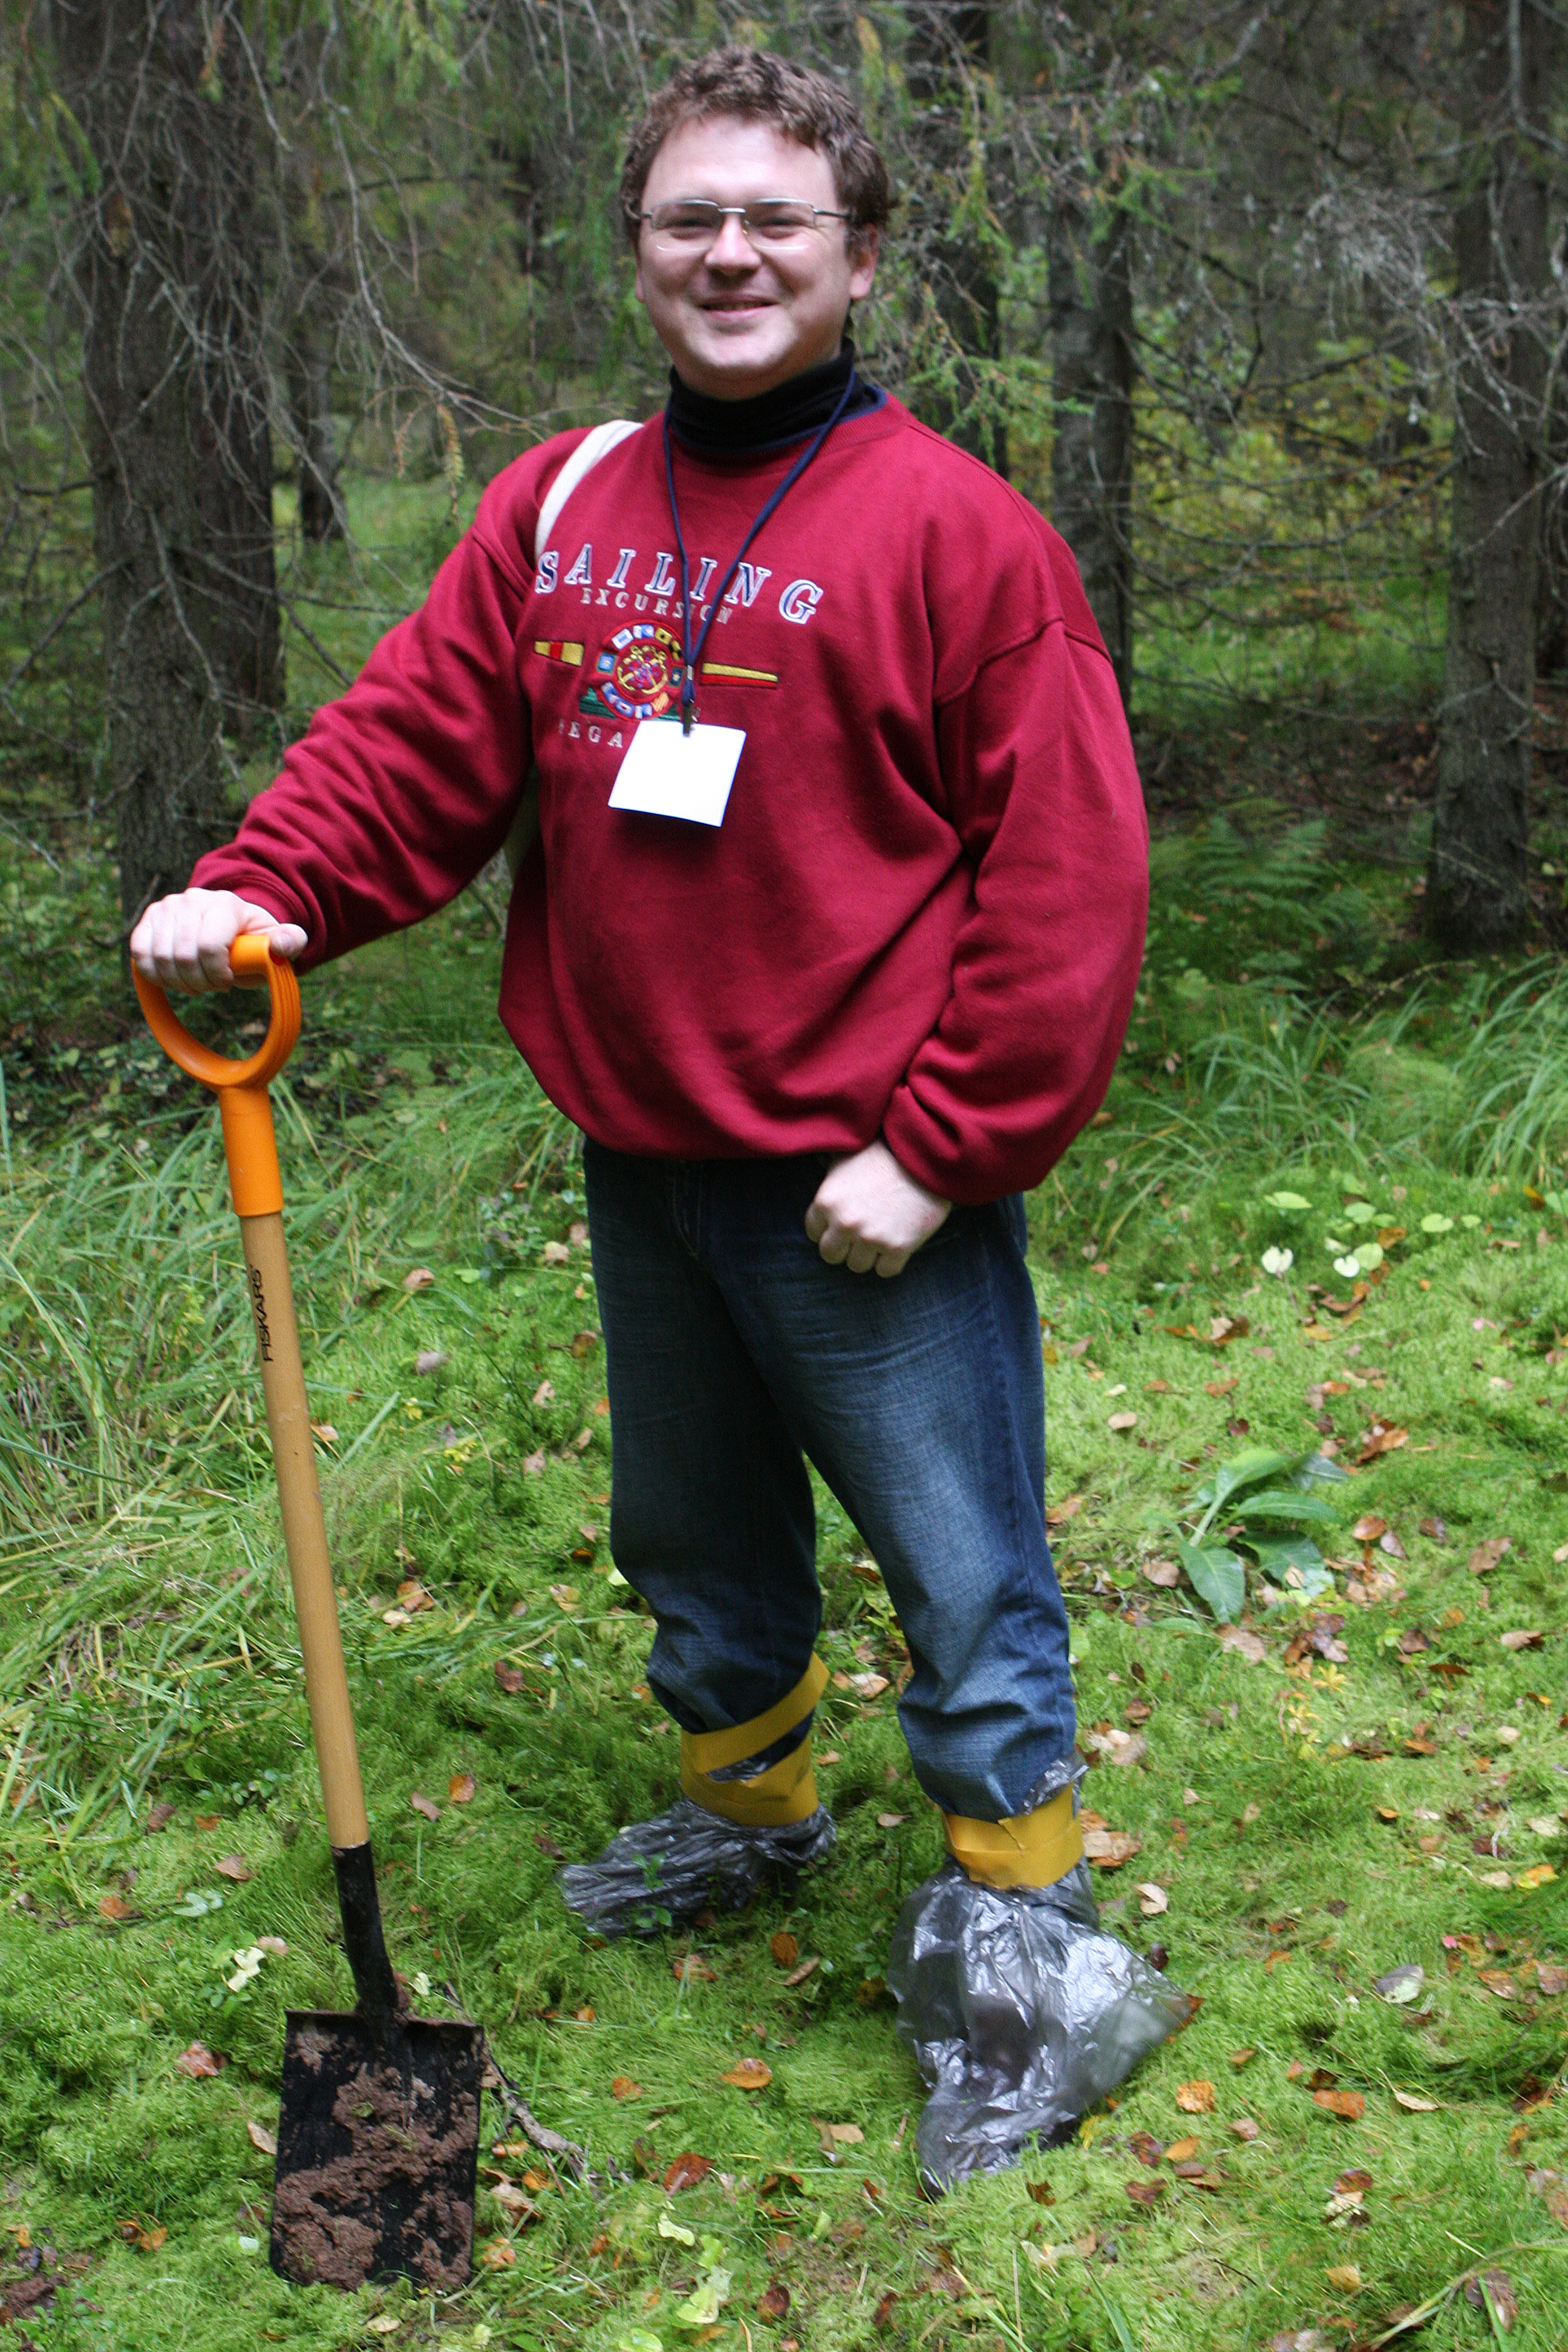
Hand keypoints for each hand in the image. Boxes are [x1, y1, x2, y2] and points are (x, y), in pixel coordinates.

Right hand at [129, 888, 306, 994]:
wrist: (230, 924)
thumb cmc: (253, 939)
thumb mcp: (278, 941)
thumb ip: (289, 942)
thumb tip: (283, 945)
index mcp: (225, 904)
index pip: (209, 946)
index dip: (216, 974)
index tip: (228, 982)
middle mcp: (192, 900)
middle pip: (182, 956)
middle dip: (199, 981)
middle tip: (213, 985)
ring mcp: (166, 907)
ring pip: (160, 958)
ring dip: (178, 981)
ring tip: (197, 981)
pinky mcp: (148, 919)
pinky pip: (140, 953)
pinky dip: (155, 974)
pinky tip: (173, 978)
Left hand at [804, 1139, 951, 1277]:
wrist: (923, 1154)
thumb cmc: (882, 1153)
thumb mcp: (844, 1161)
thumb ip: (829, 1185)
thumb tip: (823, 1199)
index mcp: (826, 1203)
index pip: (814, 1233)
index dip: (829, 1229)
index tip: (841, 1224)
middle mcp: (844, 1224)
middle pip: (831, 1255)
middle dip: (844, 1246)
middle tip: (859, 1234)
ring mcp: (871, 1238)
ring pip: (857, 1266)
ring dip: (867, 1254)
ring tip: (880, 1235)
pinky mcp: (898, 1247)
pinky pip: (885, 1271)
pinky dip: (890, 1261)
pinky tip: (896, 1242)